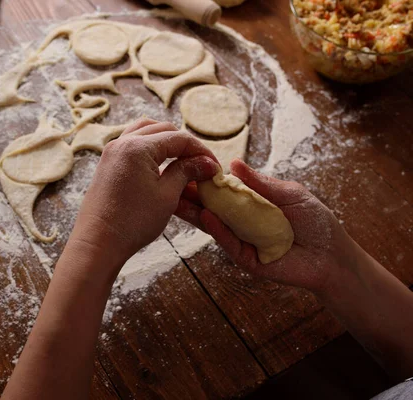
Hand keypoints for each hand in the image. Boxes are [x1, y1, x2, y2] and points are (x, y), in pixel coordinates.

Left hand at [70, 118, 217, 272]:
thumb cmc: (132, 222)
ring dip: (166, 142)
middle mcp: (122, 142)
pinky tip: (160, 165)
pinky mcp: (107, 163)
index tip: (214, 167)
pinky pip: (132, 144)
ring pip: (145, 132)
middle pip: (162, 130)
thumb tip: (207, 163)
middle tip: (201, 164)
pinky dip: (150, 148)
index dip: (201, 151)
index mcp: (138, 147)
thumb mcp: (167, 196)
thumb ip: (186, 172)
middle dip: (185, 145)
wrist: (98, 242)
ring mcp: (111, 151)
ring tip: (182, 161)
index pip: (179, 138)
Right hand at [176, 159, 354, 291]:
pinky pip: (228, 243)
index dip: (205, 180)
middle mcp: (242, 222)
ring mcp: (242, 241)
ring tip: (177, 198)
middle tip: (169, 182)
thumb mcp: (289, 194)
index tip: (187, 166)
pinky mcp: (246, 259)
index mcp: (251, 204)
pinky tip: (206, 216)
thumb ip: (260, 183)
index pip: (222, 191)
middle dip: (191, 196)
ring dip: (195, 212)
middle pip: (211, 208)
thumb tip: (234, 163)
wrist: (334, 256)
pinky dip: (217, 230)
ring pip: (213, 226)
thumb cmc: (316, 222)